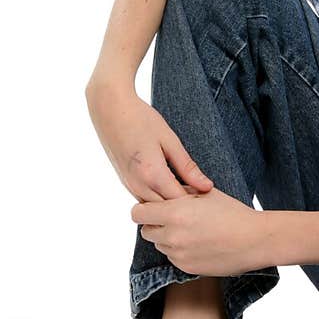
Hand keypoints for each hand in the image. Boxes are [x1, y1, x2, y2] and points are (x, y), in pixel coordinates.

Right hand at [86, 81, 213, 200]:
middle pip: (167, 210)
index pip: (180, 202)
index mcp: (152, 174)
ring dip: (171, 203)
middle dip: (184, 206)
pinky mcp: (125, 182)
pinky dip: (159, 197)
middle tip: (202, 195)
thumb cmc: (141, 119)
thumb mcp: (170, 141)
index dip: (197, 201)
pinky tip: (171, 185)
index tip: (209, 195)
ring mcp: (129, 185)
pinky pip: (145, 199)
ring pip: (154, 208)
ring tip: (188, 189)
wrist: (109, 108)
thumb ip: (188, 168)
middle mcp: (138, 185)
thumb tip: (206, 187)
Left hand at [131, 185, 266, 276]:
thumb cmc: (233, 213)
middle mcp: (172, 235)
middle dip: (155, 224)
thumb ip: (180, 191)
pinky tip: (199, 243)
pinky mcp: (186, 268)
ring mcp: (178, 254)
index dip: (144, 209)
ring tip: (191, 231)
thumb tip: (164, 191)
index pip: (138, 213)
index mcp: (175, 213)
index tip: (154, 207)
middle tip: (174, 219)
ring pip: (159, 245)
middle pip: (145, 231)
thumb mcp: (206, 193)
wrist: (254, 240)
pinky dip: (179, 251)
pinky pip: (172, 257)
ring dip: (168, 238)